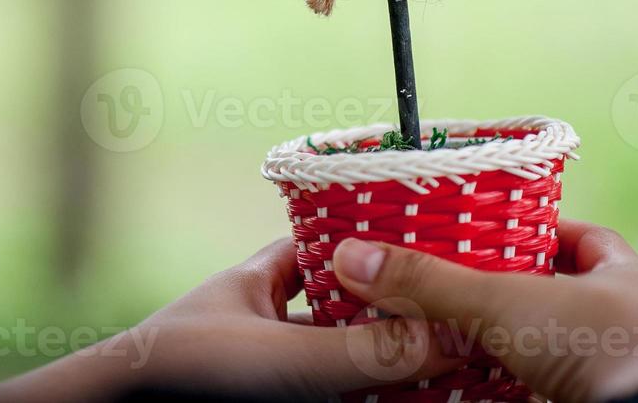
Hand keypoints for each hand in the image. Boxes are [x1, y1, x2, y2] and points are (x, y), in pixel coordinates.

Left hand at [0, 238, 461, 401]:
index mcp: (259, 282)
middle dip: (391, 322)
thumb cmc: (184, 371)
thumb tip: (450, 337)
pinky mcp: (260, 395)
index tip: (435, 260)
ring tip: (438, 370)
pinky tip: (387, 398)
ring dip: (375, 364)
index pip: (330, 249)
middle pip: (341, 312)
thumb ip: (365, 350)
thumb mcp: (286, 357)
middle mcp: (259, 322)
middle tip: (452, 330)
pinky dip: (351, 392)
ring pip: (330, 359)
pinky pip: (317, 389)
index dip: (380, 252)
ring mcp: (259, 366)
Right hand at [332, 220, 637, 402]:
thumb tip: (354, 257)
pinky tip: (510, 396)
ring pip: (582, 355)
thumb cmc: (603, 351)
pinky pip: (578, 393)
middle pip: (582, 300)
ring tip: (482, 353)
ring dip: (538, 355)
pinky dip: (544, 392)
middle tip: (479, 299)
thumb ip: (430, 284)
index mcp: (633, 279)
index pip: (587, 240)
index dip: (543, 236)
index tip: (500, 237)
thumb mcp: (503, 306)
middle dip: (533, 301)